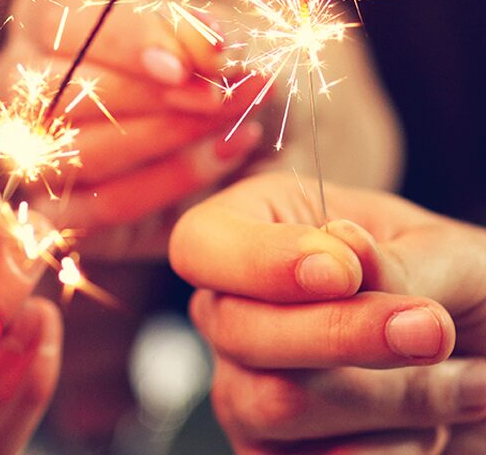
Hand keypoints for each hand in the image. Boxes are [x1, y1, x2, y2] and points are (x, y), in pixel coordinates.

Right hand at [0, 0, 265, 251]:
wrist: (200, 122)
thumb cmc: (185, 61)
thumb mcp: (193, 33)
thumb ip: (199, 33)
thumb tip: (212, 46)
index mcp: (42, 21)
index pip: (61, 21)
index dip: (131, 38)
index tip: (199, 53)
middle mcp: (16, 83)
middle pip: (60, 91)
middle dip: (150, 95)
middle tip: (222, 94)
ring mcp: (28, 151)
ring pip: (82, 150)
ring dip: (169, 136)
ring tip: (235, 121)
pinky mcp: (56, 209)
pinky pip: (107, 203)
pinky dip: (174, 180)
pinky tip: (227, 152)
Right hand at [170, 173, 485, 453]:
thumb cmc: (459, 288)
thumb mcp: (445, 255)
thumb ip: (393, 259)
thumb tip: (341, 248)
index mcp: (258, 228)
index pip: (201, 244)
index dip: (258, 262)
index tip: (343, 273)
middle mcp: (235, 306)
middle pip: (234, 330)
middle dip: (339, 335)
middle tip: (430, 329)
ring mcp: (245, 384)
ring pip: (276, 402)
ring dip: (390, 395)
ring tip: (458, 377)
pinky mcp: (271, 453)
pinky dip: (395, 447)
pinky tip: (431, 422)